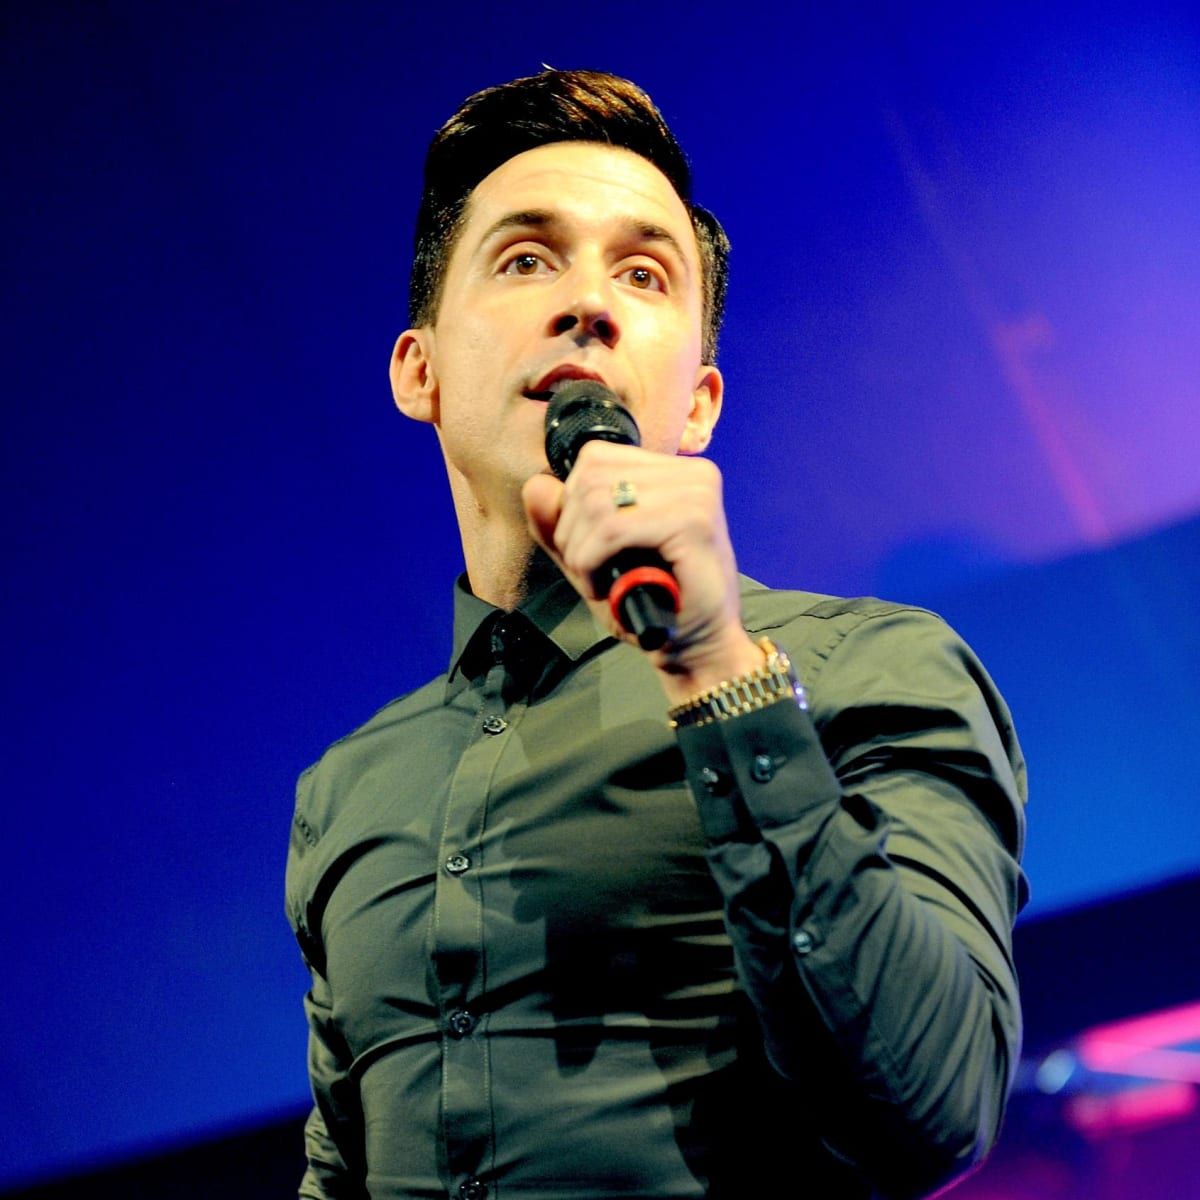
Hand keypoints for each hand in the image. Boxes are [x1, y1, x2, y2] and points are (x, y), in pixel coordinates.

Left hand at [521, 441, 763, 702]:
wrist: (696, 648)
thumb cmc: (653, 602)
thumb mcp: (594, 557)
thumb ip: (559, 524)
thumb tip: (535, 486)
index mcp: (675, 471)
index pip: (595, 457)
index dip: (573, 504)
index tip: (588, 548)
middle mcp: (693, 473)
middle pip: (591, 477)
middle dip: (573, 532)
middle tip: (592, 572)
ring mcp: (696, 494)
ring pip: (598, 503)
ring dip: (582, 552)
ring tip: (602, 582)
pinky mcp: (693, 522)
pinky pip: (613, 529)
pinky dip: (593, 562)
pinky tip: (606, 587)